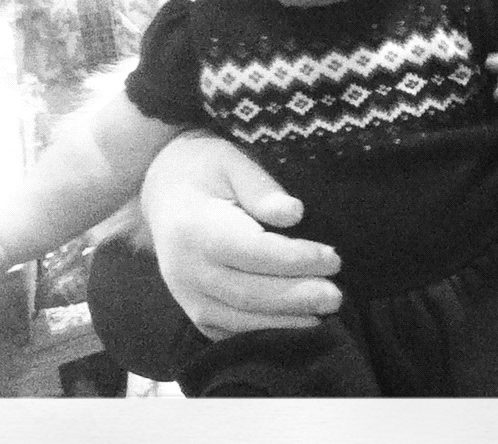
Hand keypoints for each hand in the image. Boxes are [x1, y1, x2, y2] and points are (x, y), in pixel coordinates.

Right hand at [140, 131, 341, 339]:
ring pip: (236, 318)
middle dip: (295, 297)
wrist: (162, 189)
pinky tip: (290, 330)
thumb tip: (294, 214)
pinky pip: (223, 330)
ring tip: (323, 317)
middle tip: (335, 297)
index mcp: (196, 227)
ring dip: (281, 322)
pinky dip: (257, 334)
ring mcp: (184, 293)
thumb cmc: (204, 169)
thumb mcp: (232, 162)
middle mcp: (186, 268)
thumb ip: (261, 188)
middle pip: (246, 292)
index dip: (294, 259)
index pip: (252, 251)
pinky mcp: (189, 307)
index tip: (333, 258)